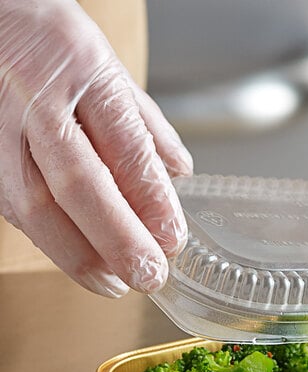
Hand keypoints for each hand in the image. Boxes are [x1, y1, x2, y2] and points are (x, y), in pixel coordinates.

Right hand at [0, 0, 192, 295]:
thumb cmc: (48, 39)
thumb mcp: (108, 64)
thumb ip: (145, 123)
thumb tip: (178, 174)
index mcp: (82, 68)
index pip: (126, 146)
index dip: (151, 200)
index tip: (172, 239)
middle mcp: (36, 98)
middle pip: (77, 183)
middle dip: (117, 240)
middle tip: (148, 275)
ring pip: (32, 204)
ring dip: (77, 255)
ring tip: (114, 283)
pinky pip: (10, 205)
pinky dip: (49, 240)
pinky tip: (79, 259)